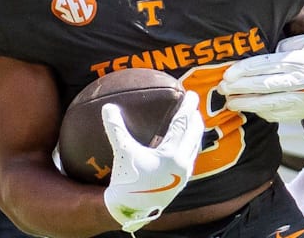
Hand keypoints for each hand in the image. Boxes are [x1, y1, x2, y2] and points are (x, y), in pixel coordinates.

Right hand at [102, 90, 202, 233]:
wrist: (131, 210)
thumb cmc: (127, 181)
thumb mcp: (122, 153)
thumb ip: (116, 129)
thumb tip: (107, 107)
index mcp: (172, 155)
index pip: (183, 124)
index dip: (187, 107)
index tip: (190, 93)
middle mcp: (182, 164)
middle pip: (195, 133)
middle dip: (195, 116)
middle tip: (192, 102)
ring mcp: (184, 174)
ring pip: (195, 145)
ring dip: (195, 130)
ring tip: (191, 119)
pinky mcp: (181, 181)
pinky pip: (191, 156)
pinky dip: (190, 143)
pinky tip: (183, 141)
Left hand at [220, 34, 303, 121]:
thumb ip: (285, 45)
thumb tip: (263, 48)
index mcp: (299, 59)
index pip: (266, 65)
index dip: (245, 70)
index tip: (227, 73)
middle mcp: (301, 79)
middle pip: (264, 85)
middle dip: (240, 88)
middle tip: (221, 88)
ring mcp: (303, 98)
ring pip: (270, 103)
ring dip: (247, 104)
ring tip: (230, 102)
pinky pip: (279, 114)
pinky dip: (262, 113)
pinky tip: (249, 109)